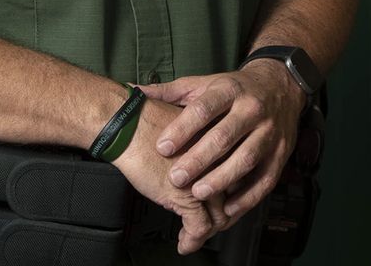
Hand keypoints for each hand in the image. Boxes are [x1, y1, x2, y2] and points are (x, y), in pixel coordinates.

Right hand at [111, 98, 226, 254]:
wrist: (130, 125)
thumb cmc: (151, 125)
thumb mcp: (188, 134)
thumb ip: (202, 152)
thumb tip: (203, 174)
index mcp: (223, 144)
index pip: (240, 179)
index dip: (230, 198)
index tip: (221, 206)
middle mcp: (222, 163)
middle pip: (233, 200)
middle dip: (220, 219)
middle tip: (206, 227)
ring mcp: (207, 181)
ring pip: (219, 218)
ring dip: (206, 233)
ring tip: (192, 237)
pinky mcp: (189, 197)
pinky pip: (199, 228)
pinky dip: (192, 241)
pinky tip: (184, 244)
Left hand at [139, 63, 306, 225]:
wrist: (281, 85)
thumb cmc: (234, 89)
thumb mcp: (204, 83)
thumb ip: (170, 92)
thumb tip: (133, 93)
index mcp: (229, 90)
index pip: (204, 108)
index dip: (182, 128)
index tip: (162, 147)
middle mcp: (251, 109)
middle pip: (225, 135)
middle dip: (199, 159)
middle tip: (176, 178)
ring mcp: (269, 131)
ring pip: (247, 157)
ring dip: (222, 178)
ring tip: (198, 194)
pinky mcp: (281, 153)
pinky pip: (266, 178)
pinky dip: (249, 196)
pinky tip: (229, 208)